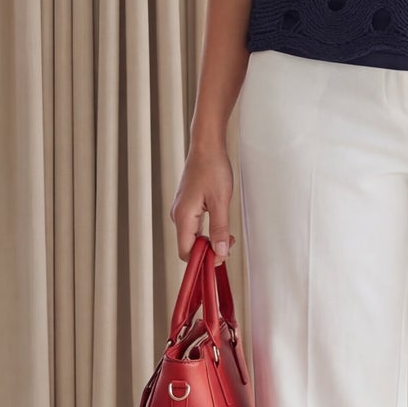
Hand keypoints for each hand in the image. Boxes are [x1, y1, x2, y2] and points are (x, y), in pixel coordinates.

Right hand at [171, 141, 236, 264]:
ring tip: (228, 236)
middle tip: (229, 244)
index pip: (186, 252)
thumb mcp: (220, 201)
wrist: (207, 146)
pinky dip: (207, 232)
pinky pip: (195, 227)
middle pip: (189, 246)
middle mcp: (178, 216)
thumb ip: (219, 229)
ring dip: (210, 242)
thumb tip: (220, 252)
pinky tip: (221, 227)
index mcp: (183, 217)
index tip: (221, 257)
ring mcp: (182, 211)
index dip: (203, 260)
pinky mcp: (187, 206)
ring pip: (193, 237)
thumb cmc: (212, 168)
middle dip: (209, 251)